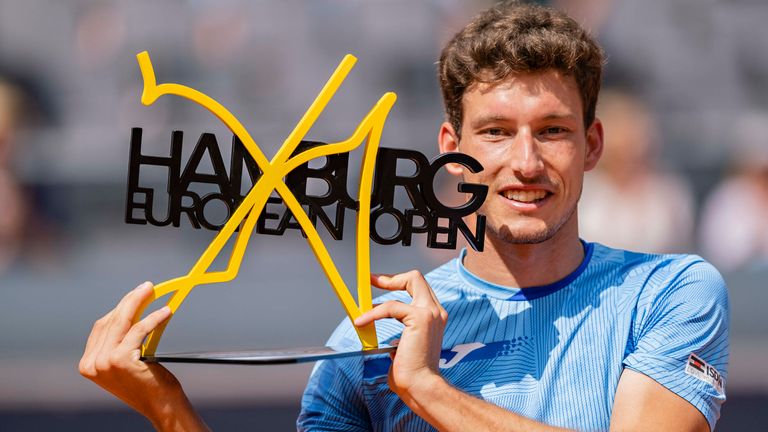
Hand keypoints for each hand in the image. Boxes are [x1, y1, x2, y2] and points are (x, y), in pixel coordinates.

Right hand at [79, 282, 193, 428]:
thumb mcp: (127, 361)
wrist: (161, 406)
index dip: (119, 307)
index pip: (102, 326)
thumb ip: (120, 341)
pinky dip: (153, 317)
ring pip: (123, 321)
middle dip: (130, 301)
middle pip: (111, 320)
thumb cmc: (148, 382)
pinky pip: (139, 330)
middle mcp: (91, 364)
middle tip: (146, 287)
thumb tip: (131, 307)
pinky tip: (165, 311)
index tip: (134, 294)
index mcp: (88, 364)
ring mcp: (103, 362)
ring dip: (140, 303)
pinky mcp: (120, 359)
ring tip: (153, 291)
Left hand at [354, 271, 447, 398]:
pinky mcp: (420, 318)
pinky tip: (362, 321)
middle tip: (372, 280)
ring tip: (364, 304)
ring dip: (382, 288)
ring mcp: (430, 313)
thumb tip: (376, 324)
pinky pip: (391, 306)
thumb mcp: (402, 344)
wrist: (420, 386)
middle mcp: (436, 312)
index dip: (398, 282)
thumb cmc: (410, 372)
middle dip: (392, 277)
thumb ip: (398, 331)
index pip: (417, 288)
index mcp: (434, 317)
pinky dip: (374, 312)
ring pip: (408, 282)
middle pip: (416, 277)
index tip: (379, 284)